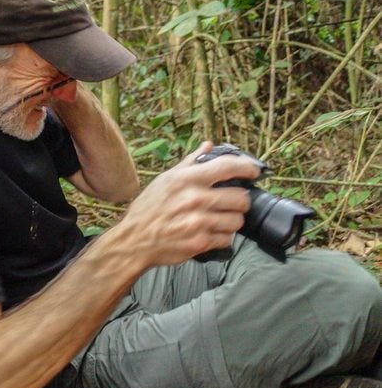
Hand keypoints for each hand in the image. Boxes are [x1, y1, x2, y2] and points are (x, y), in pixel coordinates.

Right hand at [118, 141, 261, 265]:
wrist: (134, 241)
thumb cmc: (148, 210)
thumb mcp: (165, 180)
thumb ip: (190, 163)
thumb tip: (208, 145)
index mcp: (186, 180)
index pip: (227, 167)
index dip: (247, 168)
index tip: (254, 172)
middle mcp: (194, 200)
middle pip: (240, 198)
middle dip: (240, 201)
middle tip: (232, 203)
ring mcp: (198, 223)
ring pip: (237, 221)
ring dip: (231, 221)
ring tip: (219, 220)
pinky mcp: (200, 243)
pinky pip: (227, 239)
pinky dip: (222, 237)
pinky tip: (210, 233)